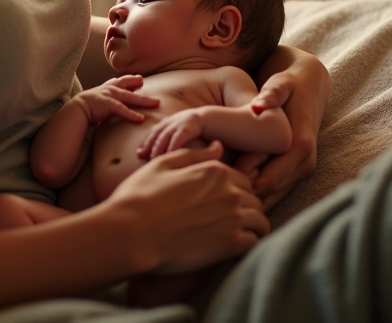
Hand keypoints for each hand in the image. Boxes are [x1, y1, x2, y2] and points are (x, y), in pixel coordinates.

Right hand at [75, 74, 159, 123]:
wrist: (77, 109)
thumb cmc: (89, 106)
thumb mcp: (101, 98)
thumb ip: (111, 97)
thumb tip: (120, 101)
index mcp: (108, 87)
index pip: (122, 81)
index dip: (131, 80)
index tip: (140, 79)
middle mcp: (110, 88)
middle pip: (128, 85)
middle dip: (141, 85)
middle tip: (151, 86)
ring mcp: (110, 95)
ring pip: (130, 97)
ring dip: (144, 100)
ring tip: (156, 103)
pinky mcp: (107, 104)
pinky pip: (122, 109)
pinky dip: (131, 114)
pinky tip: (140, 119)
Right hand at [109, 142, 268, 273]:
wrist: (131, 232)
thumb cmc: (141, 195)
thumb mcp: (164, 164)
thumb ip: (195, 154)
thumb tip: (219, 146)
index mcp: (215, 170)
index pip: (241, 178)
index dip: (233, 188)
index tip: (221, 199)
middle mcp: (230, 192)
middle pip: (254, 198)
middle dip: (245, 205)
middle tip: (226, 217)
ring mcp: (233, 218)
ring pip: (260, 220)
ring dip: (249, 224)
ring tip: (231, 231)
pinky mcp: (230, 245)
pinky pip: (254, 242)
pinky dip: (246, 242)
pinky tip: (230, 244)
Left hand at [137, 108, 205, 158]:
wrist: (213, 119)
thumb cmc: (196, 129)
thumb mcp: (180, 130)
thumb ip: (171, 137)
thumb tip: (160, 152)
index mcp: (168, 122)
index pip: (154, 132)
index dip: (146, 142)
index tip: (139, 153)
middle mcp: (171, 121)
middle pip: (156, 133)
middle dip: (148, 145)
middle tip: (142, 157)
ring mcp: (179, 123)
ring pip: (165, 136)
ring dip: (158, 148)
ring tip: (153, 159)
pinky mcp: (189, 127)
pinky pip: (178, 138)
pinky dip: (172, 147)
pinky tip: (169, 156)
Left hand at [235, 49, 329, 209]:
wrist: (311, 86)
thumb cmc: (290, 84)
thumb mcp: (281, 83)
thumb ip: (272, 93)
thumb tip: (260, 104)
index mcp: (300, 144)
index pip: (270, 176)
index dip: (245, 182)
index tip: (220, 182)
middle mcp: (304, 161)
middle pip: (271, 190)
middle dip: (244, 193)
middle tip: (214, 191)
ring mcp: (302, 167)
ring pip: (273, 194)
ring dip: (250, 196)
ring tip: (219, 194)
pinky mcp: (297, 169)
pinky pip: (276, 189)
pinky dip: (257, 193)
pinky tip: (234, 191)